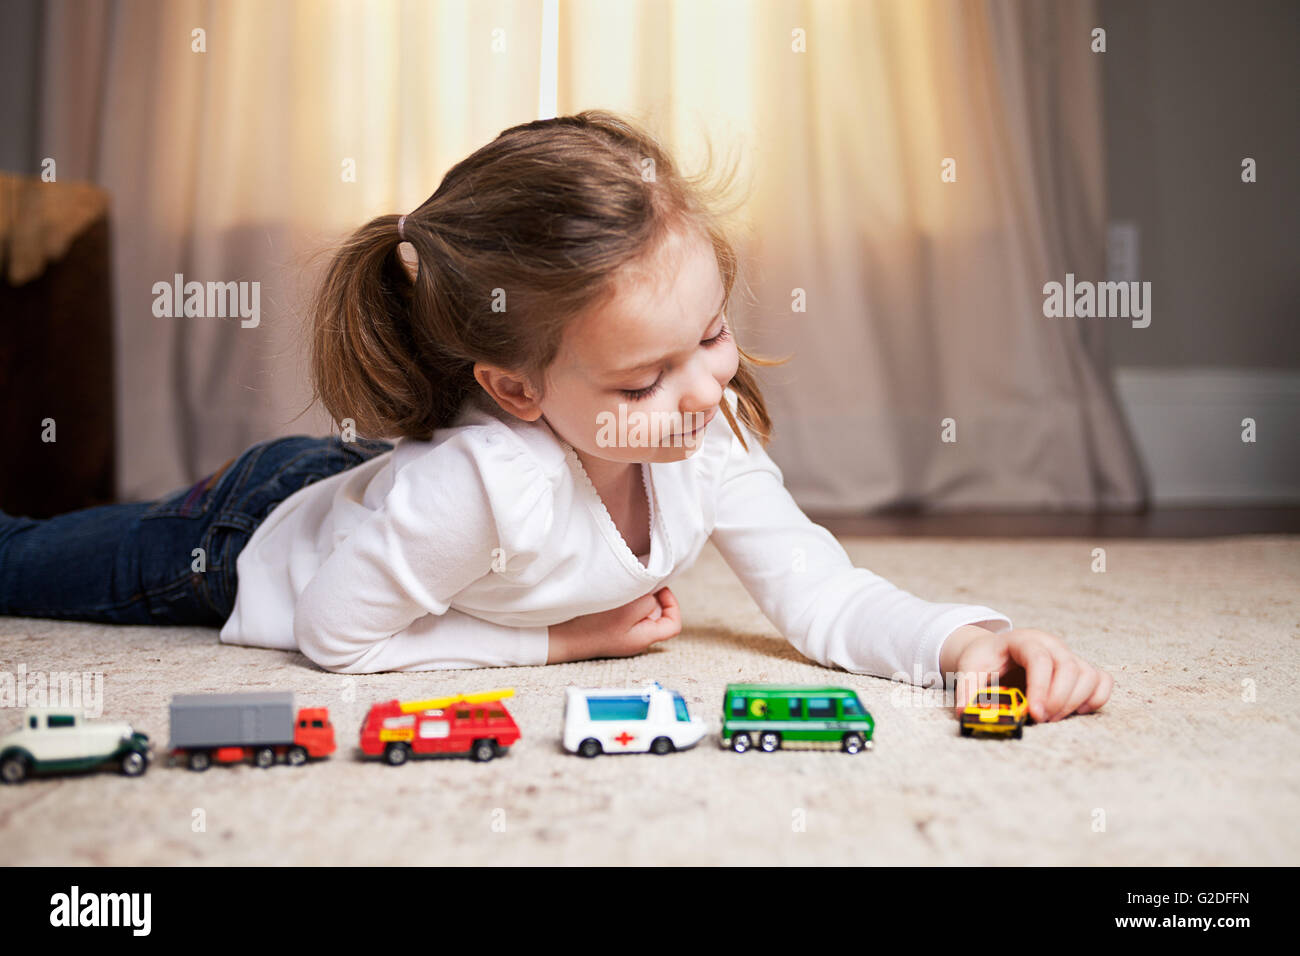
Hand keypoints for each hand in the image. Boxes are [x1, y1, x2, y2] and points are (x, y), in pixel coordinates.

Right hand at [546, 587, 681, 663]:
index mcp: (644, 638)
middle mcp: (636, 639)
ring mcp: (622, 634)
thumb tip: (655, 594)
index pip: (673, 624)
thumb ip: (647, 601)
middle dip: (652, 596)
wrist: (559, 636)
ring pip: (640, 612)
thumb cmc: (591, 627)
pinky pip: (625, 613)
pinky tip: (613, 594)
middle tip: (638, 583)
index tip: (659, 589)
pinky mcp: (610, 629)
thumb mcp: (626, 610)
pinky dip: (624, 601)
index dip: (672, 604)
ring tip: (623, 589)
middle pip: (657, 615)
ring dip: (636, 597)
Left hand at [939, 624, 1111, 722]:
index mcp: (1023, 640)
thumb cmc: (984, 660)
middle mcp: (1051, 645)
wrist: (996, 652)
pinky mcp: (1080, 670)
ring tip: (1050, 717)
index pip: (1039, 659)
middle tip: (1040, 720)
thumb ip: (967, 690)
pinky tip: (1074, 711)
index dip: (1040, 688)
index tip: (1035, 714)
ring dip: (1074, 703)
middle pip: (1069, 667)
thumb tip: (967, 714)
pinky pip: (1102, 682)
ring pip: (1088, 676)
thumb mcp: (969, 669)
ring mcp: (1068, 656)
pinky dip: (1095, 699)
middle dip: (1058, 700)